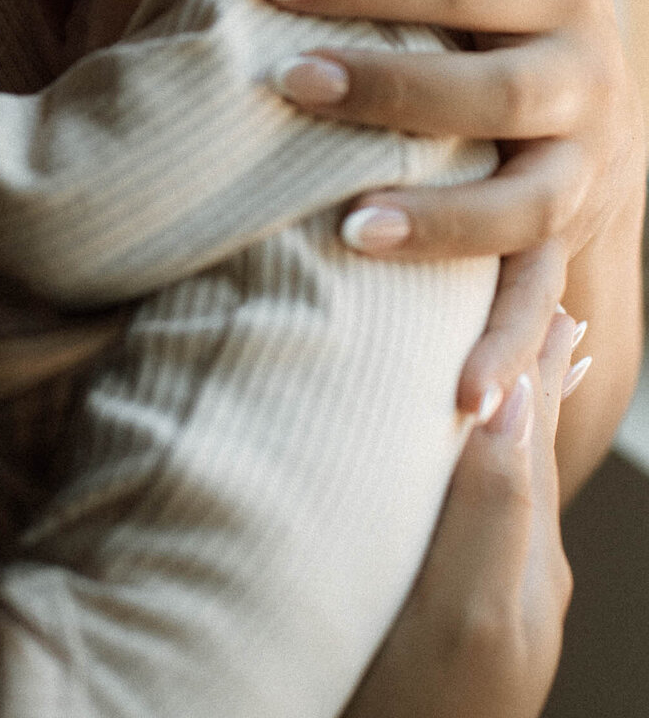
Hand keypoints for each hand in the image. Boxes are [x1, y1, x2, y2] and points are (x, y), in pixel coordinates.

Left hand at [253, 0, 644, 423]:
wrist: (609, 93)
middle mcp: (583, 82)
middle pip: (488, 88)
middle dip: (390, 88)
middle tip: (290, 83)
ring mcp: (582, 171)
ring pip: (521, 203)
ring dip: (444, 223)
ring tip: (351, 231)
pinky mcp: (569, 242)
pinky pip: (541, 301)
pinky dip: (507, 350)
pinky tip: (454, 395)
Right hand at [342, 308, 577, 717]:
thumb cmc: (419, 713)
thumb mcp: (466, 615)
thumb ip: (497, 505)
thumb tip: (511, 396)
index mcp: (523, 556)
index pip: (531, 426)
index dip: (532, 353)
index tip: (535, 280)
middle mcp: (516, 572)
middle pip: (525, 445)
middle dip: (528, 370)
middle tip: (534, 297)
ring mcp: (486, 600)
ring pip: (501, 476)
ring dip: (503, 409)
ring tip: (508, 358)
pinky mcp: (448, 622)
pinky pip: (473, 515)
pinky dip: (475, 460)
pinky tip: (459, 460)